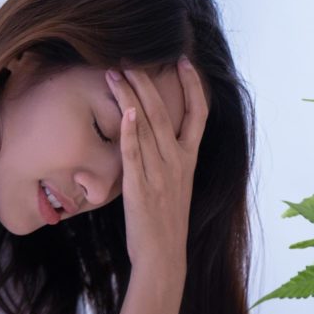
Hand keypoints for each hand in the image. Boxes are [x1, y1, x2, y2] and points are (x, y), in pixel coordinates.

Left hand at [105, 56, 208, 273]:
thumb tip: (152, 136)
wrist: (163, 255)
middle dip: (148, 81)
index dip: (193, 85)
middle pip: (166, 111)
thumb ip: (169, 159)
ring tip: (114, 73)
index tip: (183, 61)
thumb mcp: (175, 185)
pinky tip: (123, 110)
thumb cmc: (165, 222)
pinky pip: (135, 153)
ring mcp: (160, 174)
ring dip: (130, 96)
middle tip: (131, 57)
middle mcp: (178, 162)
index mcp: (189, 160)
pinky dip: (130, 131)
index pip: (198, 114)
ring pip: (147, 126)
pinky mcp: (140, 187)